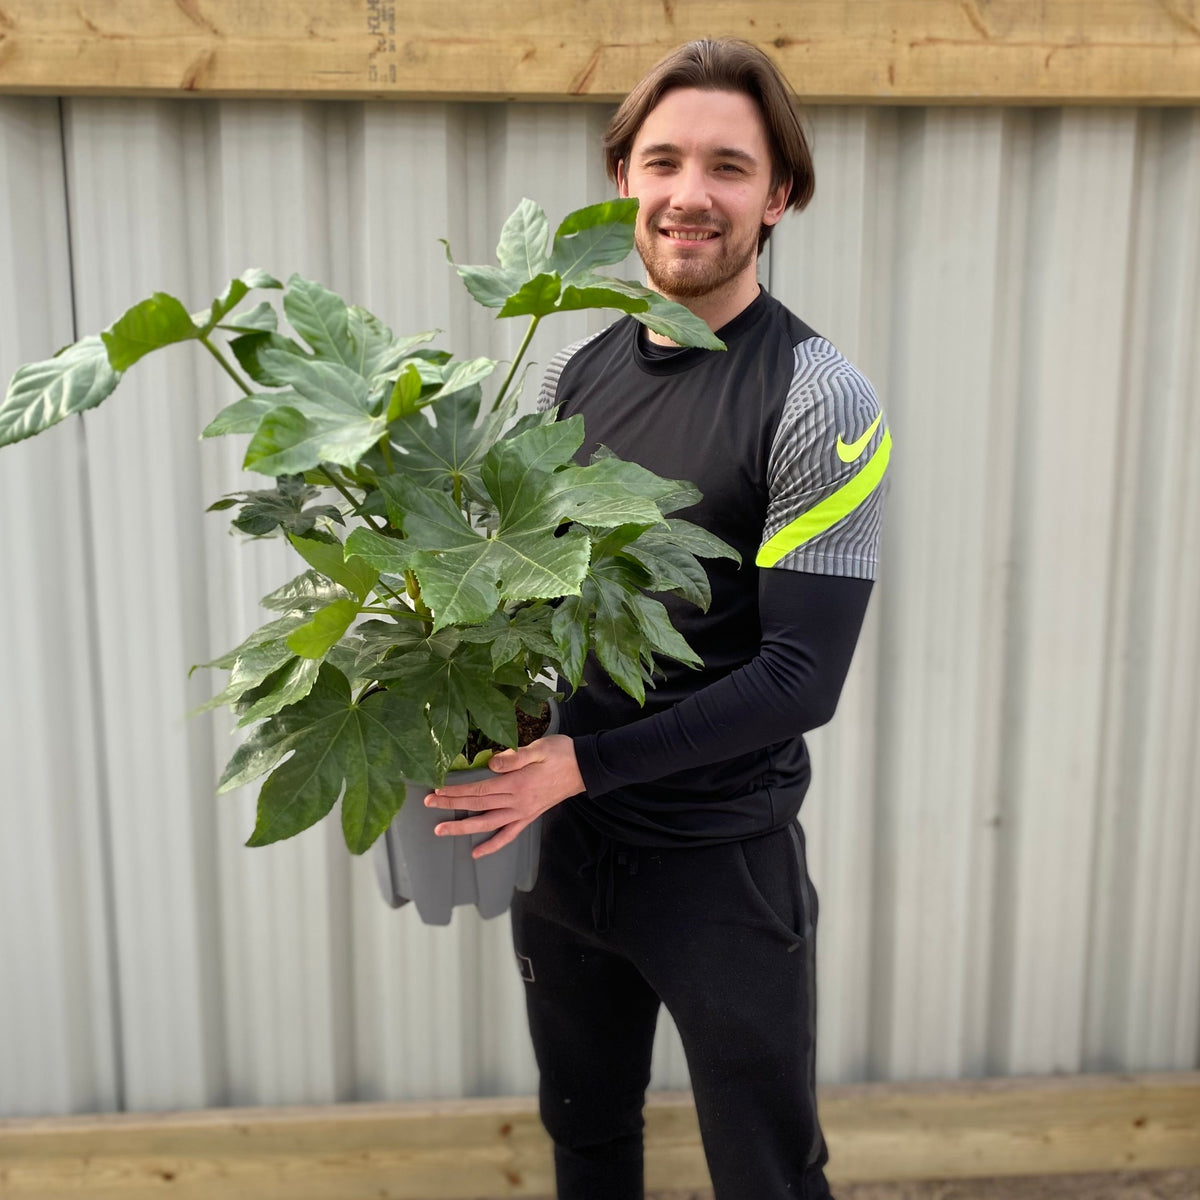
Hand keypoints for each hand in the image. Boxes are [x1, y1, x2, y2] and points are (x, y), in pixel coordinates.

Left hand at [424, 734, 583, 857]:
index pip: (479, 788)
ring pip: (488, 823)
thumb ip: (515, 757)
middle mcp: (517, 801)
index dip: (456, 790)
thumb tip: (491, 764)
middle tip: (428, 804)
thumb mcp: (539, 747)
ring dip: (463, 827)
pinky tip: (478, 852)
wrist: (584, 768)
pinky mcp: (529, 817)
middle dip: (451, 805)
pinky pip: (508, 835)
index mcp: (517, 782)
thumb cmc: (561, 753)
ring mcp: (522, 812)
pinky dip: (492, 845)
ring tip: (441, 830)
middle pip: (478, 805)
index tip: (437, 790)